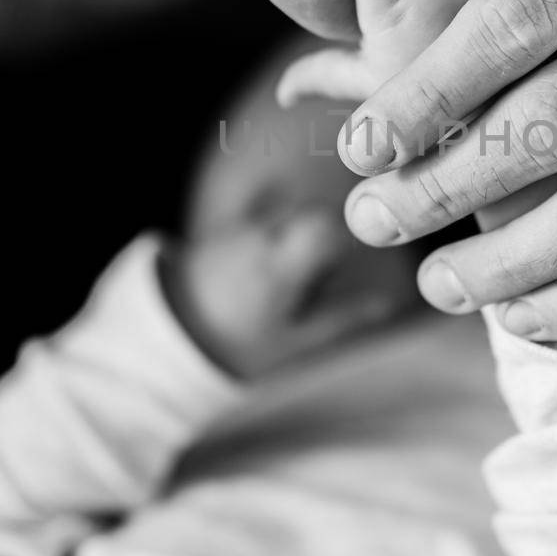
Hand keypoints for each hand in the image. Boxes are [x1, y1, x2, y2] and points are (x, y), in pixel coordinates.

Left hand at [161, 202, 399, 381]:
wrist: (167, 336)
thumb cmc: (237, 343)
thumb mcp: (294, 341)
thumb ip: (342, 318)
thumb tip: (389, 304)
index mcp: (281, 264)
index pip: (327, 225)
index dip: (346, 239)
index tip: (342, 269)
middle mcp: (262, 234)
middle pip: (314, 213)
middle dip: (326, 240)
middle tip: (313, 281)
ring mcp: (243, 224)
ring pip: (292, 212)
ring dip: (300, 237)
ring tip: (284, 280)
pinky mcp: (228, 223)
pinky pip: (268, 212)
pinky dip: (278, 232)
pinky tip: (264, 267)